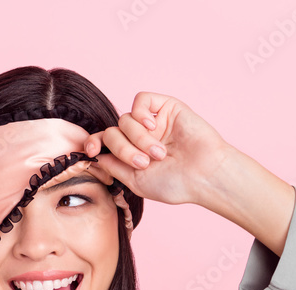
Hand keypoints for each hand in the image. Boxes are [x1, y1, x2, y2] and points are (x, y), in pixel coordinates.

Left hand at [82, 92, 231, 206]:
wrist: (204, 175)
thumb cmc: (175, 183)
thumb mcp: (136, 181)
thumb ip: (113, 166)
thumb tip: (94, 154)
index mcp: (131, 154)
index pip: (104, 143)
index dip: (93, 143)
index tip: (90, 150)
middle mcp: (139, 137)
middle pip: (113, 133)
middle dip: (124, 148)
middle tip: (144, 163)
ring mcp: (153, 122)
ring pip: (125, 119)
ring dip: (138, 138)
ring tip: (158, 153)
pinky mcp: (166, 108)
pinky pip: (141, 100)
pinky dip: (141, 113)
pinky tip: (153, 126)